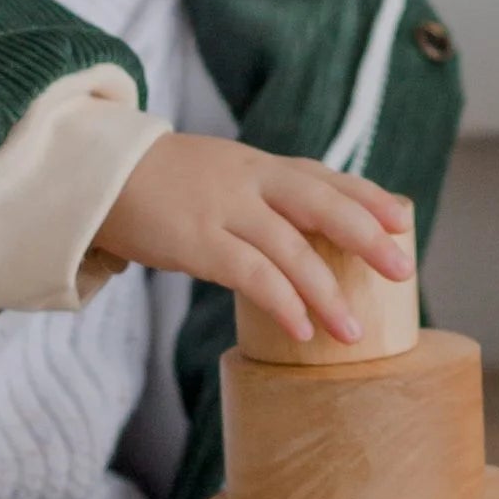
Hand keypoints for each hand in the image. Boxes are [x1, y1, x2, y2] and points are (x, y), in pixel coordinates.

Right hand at [93, 135, 412, 346]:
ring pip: (291, 248)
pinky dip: (282, 302)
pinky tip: (301, 329)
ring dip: (326, 292)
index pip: (325, 176)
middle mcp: (250, 180)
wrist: (96, 174)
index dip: (367, 196)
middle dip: (366, 235)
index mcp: (259, 165)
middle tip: (402, 269)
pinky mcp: (197, 240)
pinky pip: (250, 274)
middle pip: (322, 202)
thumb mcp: (219, 175)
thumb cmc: (162, 184)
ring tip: (351, 333)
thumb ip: (260, 196)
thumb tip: (304, 238)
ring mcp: (224, 208)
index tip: (402, 219)